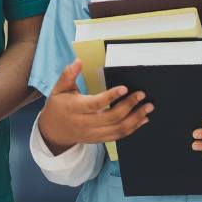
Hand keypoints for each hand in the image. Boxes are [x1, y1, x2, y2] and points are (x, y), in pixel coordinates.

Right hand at [36, 59, 150, 154]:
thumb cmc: (58, 106)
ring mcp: (92, 134)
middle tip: (141, 94)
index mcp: (74, 108)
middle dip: (129, 105)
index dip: (110, 96)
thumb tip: (78, 61)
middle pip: (111, 117)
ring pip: (118, 129)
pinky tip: (142, 119)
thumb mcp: (58, 89)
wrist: (53, 131)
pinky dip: (132, 128)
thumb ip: (68, 75)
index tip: (124, 88)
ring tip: (148, 107)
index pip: (95, 104)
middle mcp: (84, 123)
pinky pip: (118, 136)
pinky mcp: (98, 139)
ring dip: (135, 118)